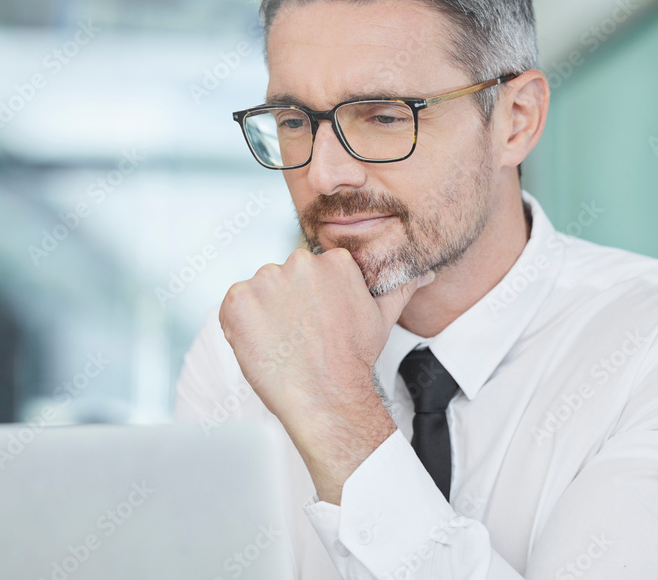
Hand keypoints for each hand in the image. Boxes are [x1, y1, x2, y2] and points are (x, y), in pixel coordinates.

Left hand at [219, 247, 433, 502]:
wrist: (325, 396)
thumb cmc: (353, 361)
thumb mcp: (382, 318)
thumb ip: (400, 287)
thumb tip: (424, 272)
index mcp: (333, 261)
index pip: (309, 272)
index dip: (307, 300)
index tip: (313, 324)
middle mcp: (300, 262)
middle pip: (282, 278)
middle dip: (285, 304)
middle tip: (298, 337)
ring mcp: (266, 279)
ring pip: (257, 292)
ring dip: (262, 315)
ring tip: (282, 344)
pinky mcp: (239, 299)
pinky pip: (233, 306)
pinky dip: (240, 326)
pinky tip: (262, 345)